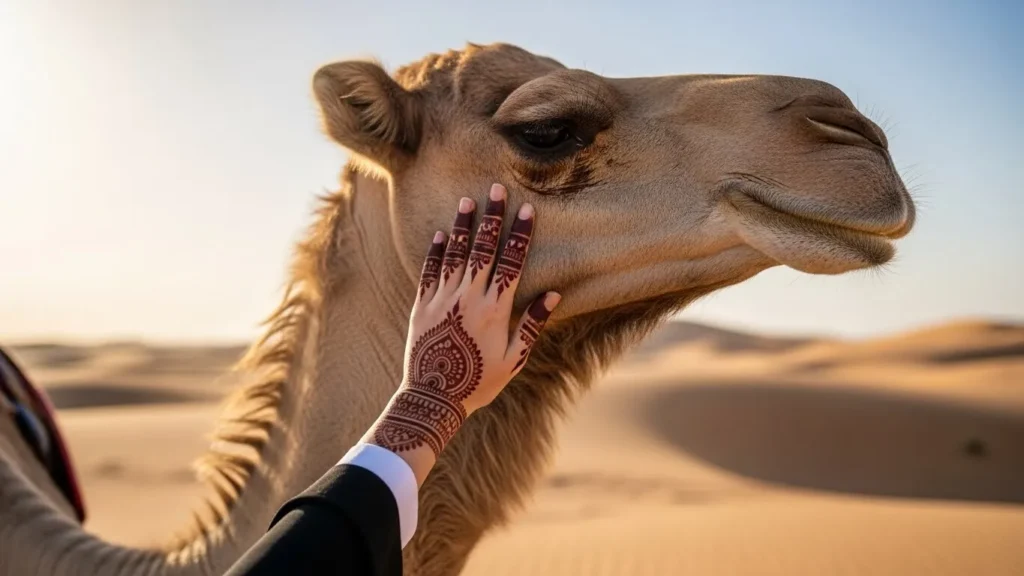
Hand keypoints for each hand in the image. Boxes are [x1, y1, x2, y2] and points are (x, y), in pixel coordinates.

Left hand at [364, 183, 559, 483]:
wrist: (433, 397)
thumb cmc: (479, 382)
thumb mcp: (513, 358)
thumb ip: (531, 324)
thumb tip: (553, 295)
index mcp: (495, 308)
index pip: (512, 262)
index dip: (520, 234)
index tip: (527, 210)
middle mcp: (468, 297)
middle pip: (483, 248)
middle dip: (492, 217)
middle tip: (496, 189)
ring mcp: (443, 299)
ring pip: (454, 254)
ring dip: (462, 226)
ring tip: (467, 201)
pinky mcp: (422, 306)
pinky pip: (430, 272)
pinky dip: (436, 252)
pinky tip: (441, 235)